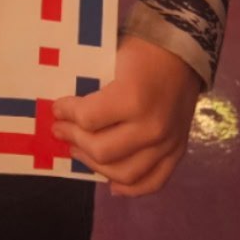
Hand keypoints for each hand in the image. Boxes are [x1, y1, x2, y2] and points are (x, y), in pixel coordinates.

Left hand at [51, 37, 202, 195]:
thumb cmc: (143, 50)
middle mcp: (151, 127)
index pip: (88, 119)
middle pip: (101, 150)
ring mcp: (167, 144)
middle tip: (60, 130)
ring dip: (94, 165)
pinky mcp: (177, 152)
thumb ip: (92, 88)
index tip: (56, 109)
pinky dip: (131, 189)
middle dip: (74, 139)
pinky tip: (111, 184)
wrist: (183, 52)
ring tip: (78, 151)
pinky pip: (153, 182)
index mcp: (133, 99)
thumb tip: (64, 110)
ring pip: (124, 173)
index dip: (66, 113)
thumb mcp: (112, 59)